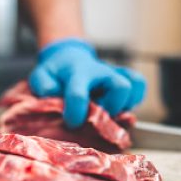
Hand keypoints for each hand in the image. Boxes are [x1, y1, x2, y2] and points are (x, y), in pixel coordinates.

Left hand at [29, 38, 145, 127]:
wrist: (68, 57)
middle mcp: (101, 72)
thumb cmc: (55, 73)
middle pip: (121, 87)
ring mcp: (115, 75)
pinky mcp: (125, 79)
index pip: (79, 93)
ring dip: (125, 105)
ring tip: (110, 113)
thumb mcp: (41, 75)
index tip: (72, 122)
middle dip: (111, 109)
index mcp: (77, 73)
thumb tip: (54, 95)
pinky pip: (139, 86)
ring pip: (134, 87)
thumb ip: (43, 86)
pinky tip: (119, 107)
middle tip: (98, 117)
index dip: (76, 113)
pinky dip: (134, 99)